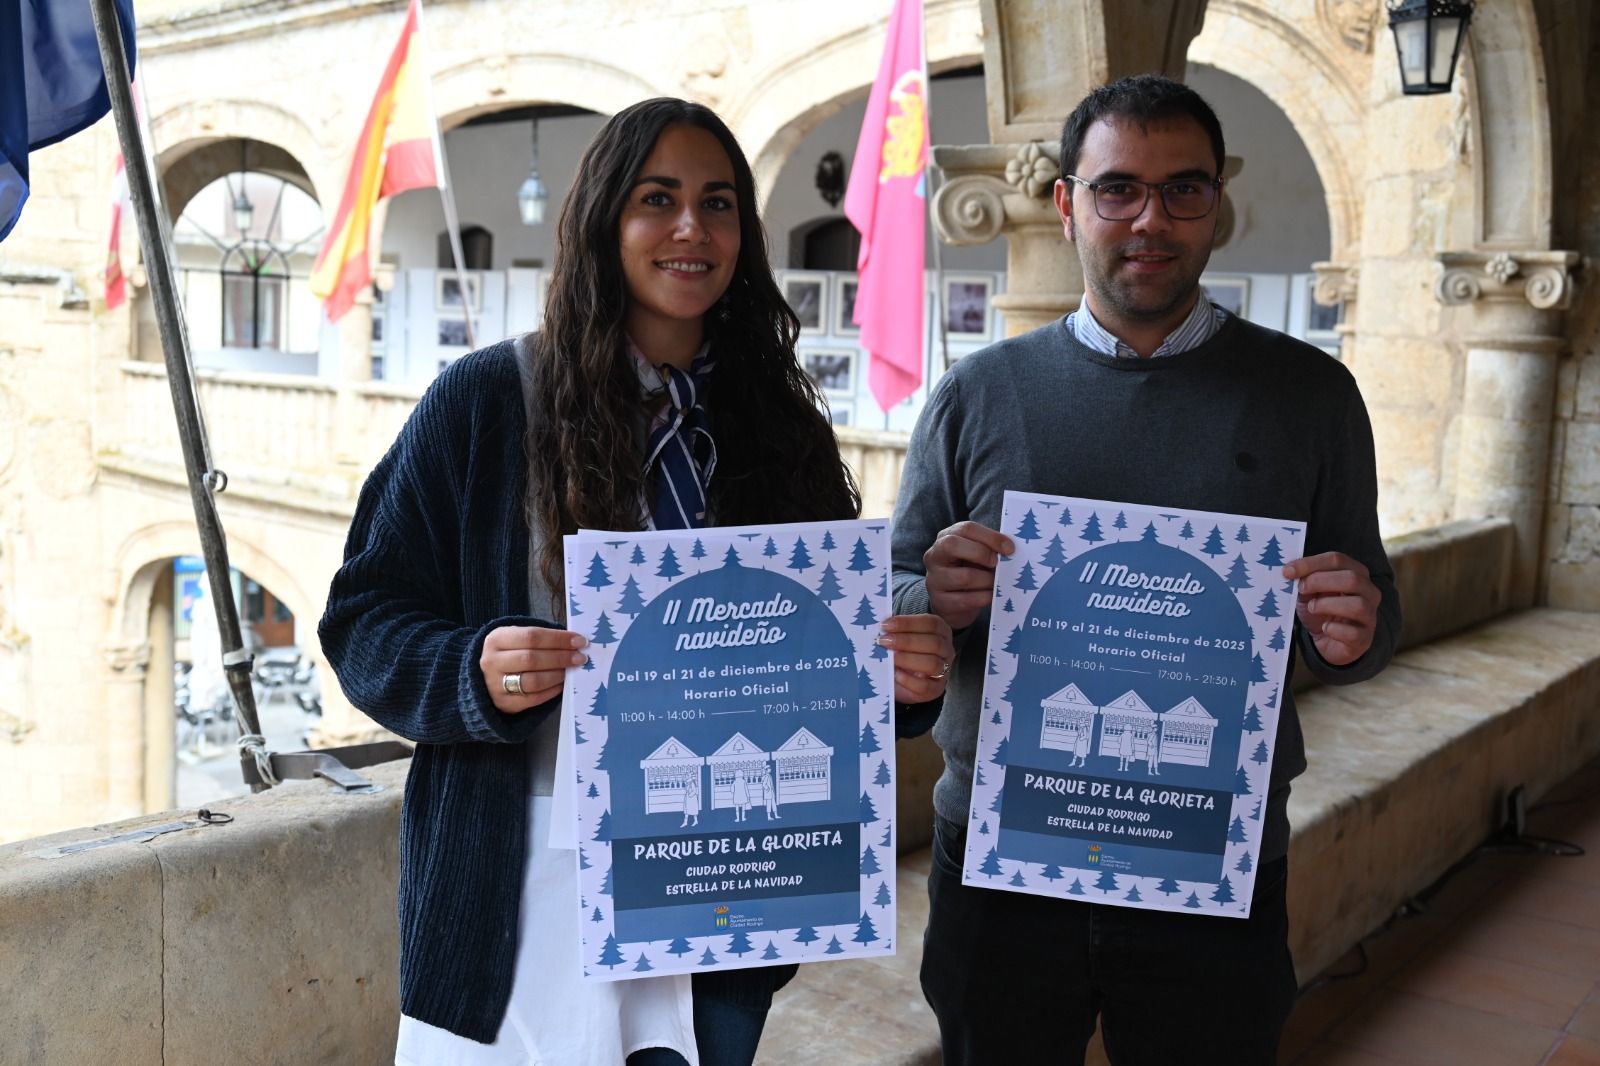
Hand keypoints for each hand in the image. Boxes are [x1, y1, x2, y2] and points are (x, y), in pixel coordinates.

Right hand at [480, 625, 587, 712]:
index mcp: (496, 639)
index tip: (579, 640)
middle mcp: (492, 661)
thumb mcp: (514, 638)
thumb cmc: (508, 654)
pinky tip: (561, 684)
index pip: (531, 636)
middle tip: (580, 657)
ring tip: (571, 670)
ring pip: (533, 680)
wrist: (484, 678)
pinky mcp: (504, 703)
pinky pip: (533, 699)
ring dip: (557, 675)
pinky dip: (551, 691)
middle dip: (560, 657)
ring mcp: (495, 684)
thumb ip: (540, 638)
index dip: (558, 638)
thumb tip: (573, 641)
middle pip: (532, 659)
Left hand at [879, 614, 956, 704]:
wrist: (902, 681)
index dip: (908, 623)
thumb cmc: (902, 653)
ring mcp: (944, 671)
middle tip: (884, 641)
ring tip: (890, 657)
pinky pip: (925, 686)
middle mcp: (946, 650)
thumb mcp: (901, 638)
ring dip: (908, 659)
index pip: (931, 623)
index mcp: (941, 631)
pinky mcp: (935, 690)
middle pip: (934, 643)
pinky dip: (909, 680)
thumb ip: (895, 631)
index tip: (886, 624)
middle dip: (906, 641)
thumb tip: (882, 627)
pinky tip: (896, 674)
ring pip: (932, 663)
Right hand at [923, 522, 1012, 630]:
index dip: (990, 536)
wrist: (950, 603)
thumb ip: (988, 548)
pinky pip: (966, 600)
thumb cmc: (968, 571)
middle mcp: (934, 556)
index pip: (965, 529)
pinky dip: (984, 597)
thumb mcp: (975, 555)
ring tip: (996, 582)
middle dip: (981, 553)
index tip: (1009, 548)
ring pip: (964, 577)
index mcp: (945, 538)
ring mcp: (934, 580)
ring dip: (987, 580)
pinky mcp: (940, 602)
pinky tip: (991, 595)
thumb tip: (1010, 549)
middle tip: (997, 563)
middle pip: (952, 545)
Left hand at [1284, 552, 1379, 666]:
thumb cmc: (1321, 612)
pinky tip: (1324, 627)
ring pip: (1357, 604)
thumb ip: (1304, 580)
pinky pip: (1353, 632)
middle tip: (1301, 589)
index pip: (1337, 560)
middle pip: (1352, 578)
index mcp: (1356, 573)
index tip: (1288, 571)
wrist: (1329, 642)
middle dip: (1320, 581)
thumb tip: (1290, 571)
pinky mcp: (1364, 637)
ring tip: (1312, 608)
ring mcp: (1370, 615)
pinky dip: (1334, 629)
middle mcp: (1368, 592)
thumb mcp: (1309, 593)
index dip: (1311, 563)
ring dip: (1328, 605)